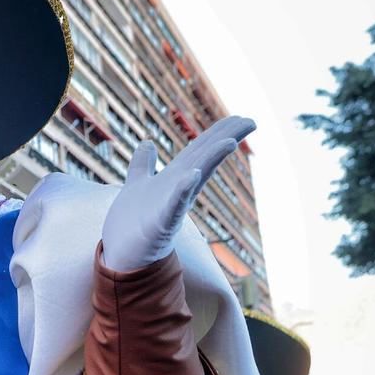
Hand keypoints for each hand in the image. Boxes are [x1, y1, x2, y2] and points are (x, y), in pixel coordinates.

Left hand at [101, 116, 255, 270]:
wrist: (123, 256)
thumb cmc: (132, 225)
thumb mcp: (137, 185)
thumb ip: (143, 165)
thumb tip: (148, 143)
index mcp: (173, 179)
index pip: (198, 151)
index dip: (217, 133)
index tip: (240, 117)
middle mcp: (177, 190)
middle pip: (203, 159)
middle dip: (224, 139)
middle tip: (251, 121)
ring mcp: (170, 206)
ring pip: (193, 179)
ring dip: (210, 160)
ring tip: (229, 143)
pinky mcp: (159, 224)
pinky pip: (172, 205)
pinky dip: (181, 191)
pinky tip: (192, 177)